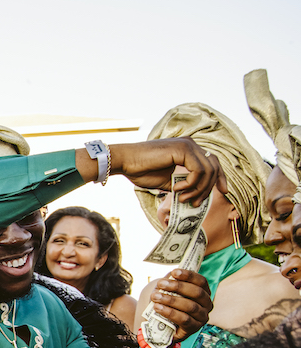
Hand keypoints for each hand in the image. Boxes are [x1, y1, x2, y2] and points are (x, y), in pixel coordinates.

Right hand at [110, 138, 226, 204]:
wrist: (125, 162)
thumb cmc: (141, 170)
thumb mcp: (168, 181)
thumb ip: (183, 184)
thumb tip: (196, 196)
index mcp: (188, 150)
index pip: (212, 163)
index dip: (220, 178)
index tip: (223, 192)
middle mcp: (191, 144)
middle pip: (214, 167)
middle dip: (210, 188)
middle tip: (198, 203)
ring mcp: (188, 145)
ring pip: (208, 171)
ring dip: (198, 189)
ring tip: (183, 198)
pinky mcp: (183, 149)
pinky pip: (198, 170)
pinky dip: (191, 184)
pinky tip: (177, 189)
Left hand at [146, 269, 212, 341]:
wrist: (163, 325)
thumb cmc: (169, 303)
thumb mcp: (170, 290)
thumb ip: (172, 282)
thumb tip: (170, 275)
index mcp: (204, 292)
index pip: (201, 281)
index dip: (189, 275)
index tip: (174, 272)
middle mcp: (207, 304)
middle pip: (197, 293)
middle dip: (178, 287)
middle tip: (160, 284)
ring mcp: (202, 317)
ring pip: (190, 306)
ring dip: (171, 300)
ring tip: (155, 296)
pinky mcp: (193, 328)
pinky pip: (184, 320)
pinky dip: (170, 313)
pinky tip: (158, 308)